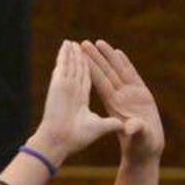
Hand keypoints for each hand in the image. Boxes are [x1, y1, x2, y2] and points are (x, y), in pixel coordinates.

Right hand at [29, 40, 122, 166]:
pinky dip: (63, 55)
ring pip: (72, 65)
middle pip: (83, 70)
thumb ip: (112, 124)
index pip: (94, 80)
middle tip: (85, 44)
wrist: (59, 142)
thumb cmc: (76, 139)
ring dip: (73, 53)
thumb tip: (126, 126)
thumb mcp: (100, 128)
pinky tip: (65, 46)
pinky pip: (62, 66)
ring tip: (72, 42)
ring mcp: (66, 87)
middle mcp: (75, 92)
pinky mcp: (59, 85)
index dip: (96, 69)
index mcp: (84, 101)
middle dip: (85, 57)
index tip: (100, 59)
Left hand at [81, 39, 163, 164]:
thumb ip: (134, 130)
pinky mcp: (140, 93)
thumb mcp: (137, 137)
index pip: (101, 83)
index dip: (92, 68)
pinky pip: (131, 75)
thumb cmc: (140, 145)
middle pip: (106, 73)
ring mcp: (129, 94)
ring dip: (108, 57)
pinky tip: (118, 53)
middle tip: (83, 43)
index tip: (82, 56)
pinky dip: (124, 63)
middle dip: (95, 58)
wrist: (147, 149)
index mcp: (114, 105)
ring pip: (117, 71)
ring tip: (99, 42)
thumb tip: (129, 128)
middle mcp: (119, 97)